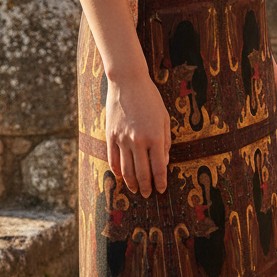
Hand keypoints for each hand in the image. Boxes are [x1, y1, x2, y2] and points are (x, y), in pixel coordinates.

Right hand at [106, 73, 170, 197]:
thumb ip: (165, 142)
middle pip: (142, 173)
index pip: (158, 168)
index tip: (161, 189)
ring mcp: (122, 139)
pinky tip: (121, 176)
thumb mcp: (164, 118)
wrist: (128, 82)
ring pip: (126, 170)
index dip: (160, 182)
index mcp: (155, 137)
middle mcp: (138, 141)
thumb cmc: (150, 98)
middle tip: (147, 194)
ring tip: (135, 189)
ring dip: (131, 183)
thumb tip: (163, 163)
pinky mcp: (110, 135)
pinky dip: (117, 171)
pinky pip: (112, 159)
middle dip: (146, 186)